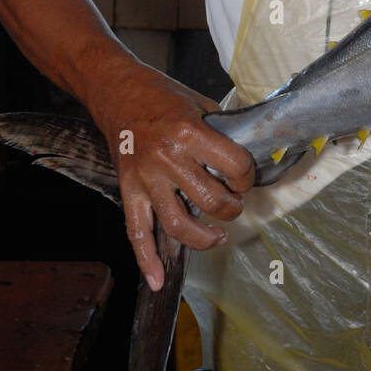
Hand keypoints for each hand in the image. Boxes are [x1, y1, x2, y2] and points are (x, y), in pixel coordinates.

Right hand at [92, 62, 254, 291]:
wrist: (116, 90)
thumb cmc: (161, 94)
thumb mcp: (200, 102)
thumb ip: (224, 130)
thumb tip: (254, 149)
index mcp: (188, 133)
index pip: (234, 167)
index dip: (247, 175)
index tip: (245, 175)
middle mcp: (167, 159)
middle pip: (211, 200)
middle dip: (232, 206)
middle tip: (234, 201)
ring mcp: (146, 178)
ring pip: (180, 225)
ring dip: (206, 236)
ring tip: (218, 233)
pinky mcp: (128, 190)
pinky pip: (136, 232)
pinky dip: (147, 261)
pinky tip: (159, 280)